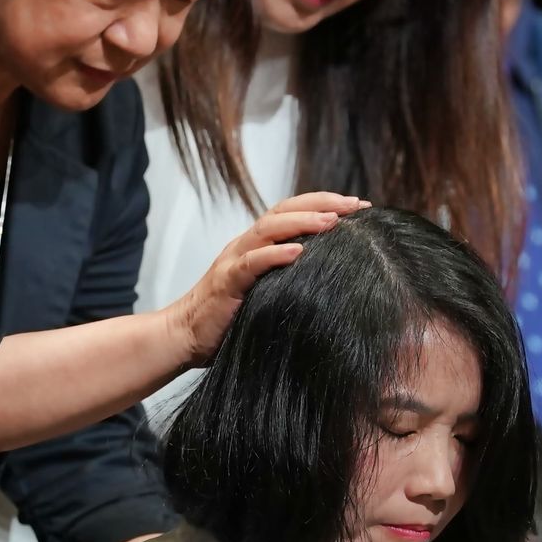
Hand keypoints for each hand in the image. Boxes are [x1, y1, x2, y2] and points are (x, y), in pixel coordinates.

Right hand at [163, 191, 368, 368]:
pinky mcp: (225, 283)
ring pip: (268, 229)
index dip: (324, 203)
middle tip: (356, 206)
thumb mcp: (264, 294)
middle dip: (322, 204)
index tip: (359, 207)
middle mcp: (244, 246)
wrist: (183, 337)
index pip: (291, 212)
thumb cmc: (226, 322)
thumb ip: (287, 280)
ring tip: (333, 222)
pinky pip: (251, 263)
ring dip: (303, 222)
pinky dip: (274, 255)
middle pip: (284, 210)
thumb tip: (331, 282)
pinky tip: (298, 252)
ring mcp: (233, 261)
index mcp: (255, 246)